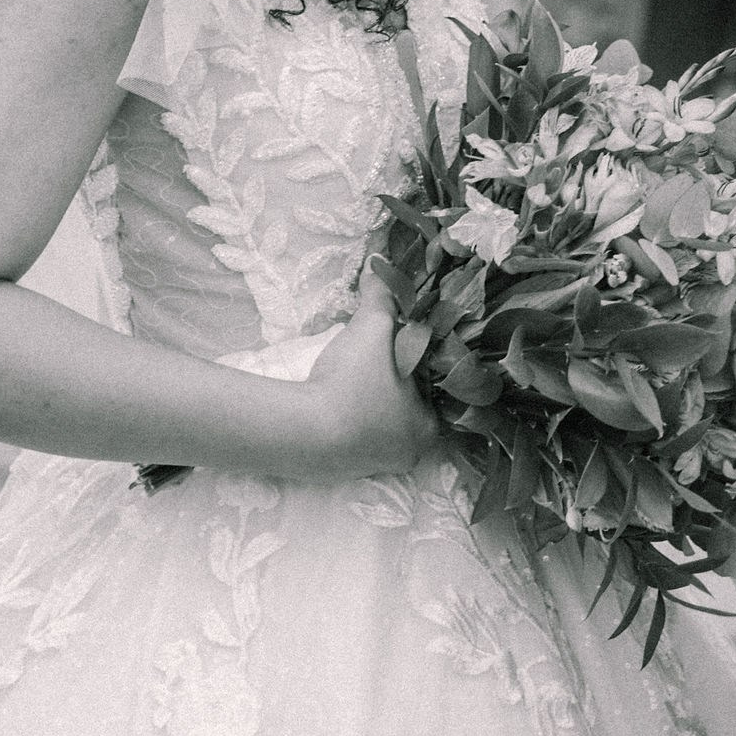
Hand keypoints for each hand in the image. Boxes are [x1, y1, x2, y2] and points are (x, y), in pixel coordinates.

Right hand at [285, 281, 440, 484]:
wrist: (302, 433)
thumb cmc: (351, 383)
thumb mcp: (372, 328)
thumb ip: (383, 297)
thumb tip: (381, 264)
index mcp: (430, 425)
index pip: (434, 386)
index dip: (418, 360)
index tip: (400, 345)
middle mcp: (412, 452)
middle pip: (408, 406)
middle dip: (395, 382)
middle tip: (375, 359)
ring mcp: (378, 466)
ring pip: (382, 423)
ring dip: (372, 402)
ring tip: (355, 375)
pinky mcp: (347, 471)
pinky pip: (358, 437)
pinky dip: (352, 418)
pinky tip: (339, 399)